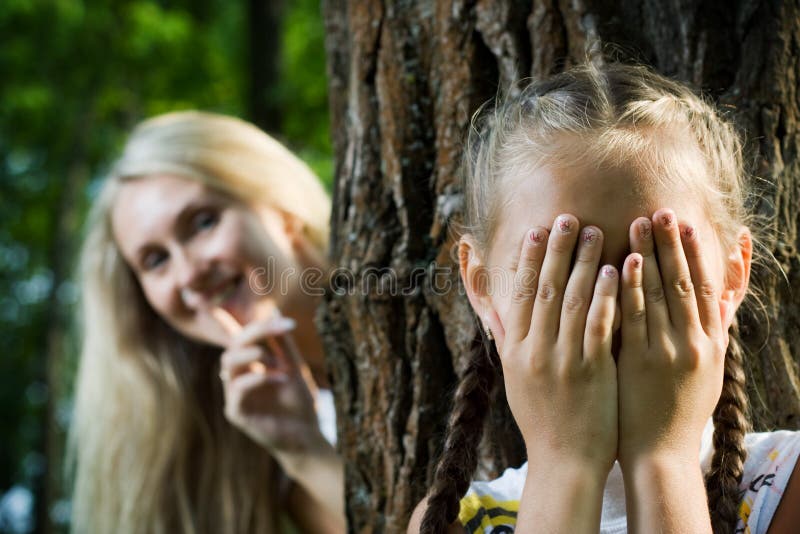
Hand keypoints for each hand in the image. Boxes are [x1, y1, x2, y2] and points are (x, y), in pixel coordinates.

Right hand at [218, 314, 324, 455]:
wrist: (306, 437)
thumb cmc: (299, 403)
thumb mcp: (294, 367)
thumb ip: (283, 344)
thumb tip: (276, 311)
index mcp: (249, 366)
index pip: (244, 337)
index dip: (261, 324)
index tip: (289, 322)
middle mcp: (237, 378)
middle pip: (232, 345)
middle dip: (255, 333)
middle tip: (280, 331)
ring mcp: (233, 396)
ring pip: (227, 363)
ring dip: (254, 355)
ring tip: (278, 362)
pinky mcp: (235, 413)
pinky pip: (237, 388)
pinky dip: (260, 378)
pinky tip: (281, 380)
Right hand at [493, 214, 618, 473]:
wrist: (564, 462)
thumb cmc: (541, 420)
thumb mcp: (515, 379)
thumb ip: (507, 343)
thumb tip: (495, 313)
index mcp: (514, 351)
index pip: (518, 295)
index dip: (527, 260)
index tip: (536, 231)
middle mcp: (534, 351)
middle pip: (543, 288)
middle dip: (555, 249)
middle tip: (566, 217)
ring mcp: (562, 360)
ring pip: (570, 299)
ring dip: (582, 262)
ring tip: (593, 231)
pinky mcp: (591, 370)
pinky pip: (597, 324)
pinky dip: (604, 294)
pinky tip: (614, 269)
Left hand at [617, 208, 725, 467]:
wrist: (661, 451)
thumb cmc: (683, 408)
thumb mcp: (711, 367)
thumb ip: (716, 327)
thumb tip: (726, 293)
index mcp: (712, 343)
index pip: (708, 288)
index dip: (698, 254)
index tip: (687, 223)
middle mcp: (694, 344)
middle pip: (684, 284)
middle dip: (673, 244)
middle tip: (662, 210)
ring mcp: (666, 353)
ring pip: (660, 295)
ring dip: (650, 256)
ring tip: (640, 223)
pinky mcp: (638, 363)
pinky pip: (633, 319)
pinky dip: (630, 289)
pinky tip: (622, 263)